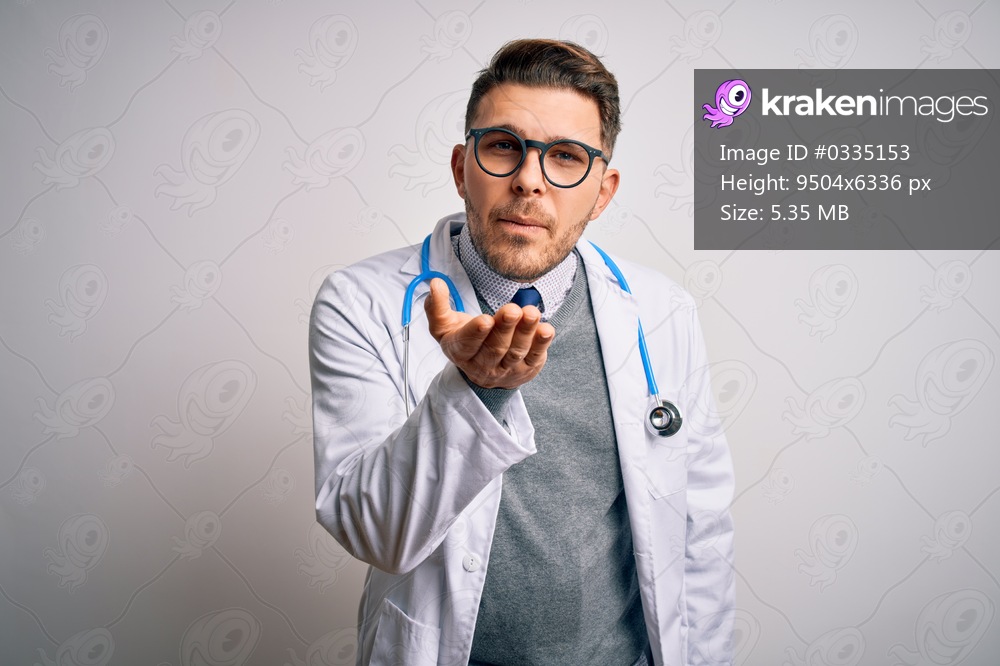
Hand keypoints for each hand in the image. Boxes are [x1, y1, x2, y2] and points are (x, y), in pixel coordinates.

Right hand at [424, 278, 554, 388]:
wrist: (484, 372)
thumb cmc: (464, 339)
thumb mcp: (444, 326)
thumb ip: (437, 306)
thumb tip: (435, 283)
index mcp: (461, 352)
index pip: (467, 344)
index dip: (476, 333)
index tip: (485, 320)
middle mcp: (483, 365)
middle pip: (495, 348)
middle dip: (505, 328)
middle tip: (512, 310)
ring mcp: (506, 370)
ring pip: (516, 352)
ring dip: (526, 333)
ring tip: (531, 313)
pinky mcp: (526, 370)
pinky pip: (535, 357)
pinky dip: (542, 344)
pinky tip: (546, 329)